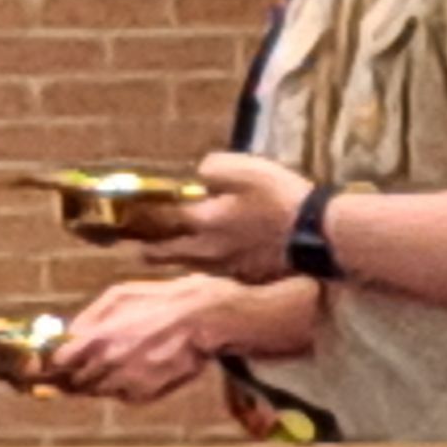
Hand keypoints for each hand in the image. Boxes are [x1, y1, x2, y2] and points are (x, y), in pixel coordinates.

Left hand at [49, 275, 226, 402]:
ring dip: (92, 379)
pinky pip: (121, 394)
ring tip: (110, 357)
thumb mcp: (115, 297)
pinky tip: (134, 363)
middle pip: (72, 383)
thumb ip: (86, 319)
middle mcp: (108, 366)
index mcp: (96, 339)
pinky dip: (119, 384)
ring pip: (96, 391)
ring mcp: (127, 384)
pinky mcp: (145, 395)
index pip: (55, 365)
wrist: (201, 319)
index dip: (43, 368)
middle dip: (67, 375)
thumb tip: (65, 335)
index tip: (35, 367)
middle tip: (69, 364)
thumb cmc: (156, 300)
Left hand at [146, 153, 310, 283]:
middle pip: (171, 254)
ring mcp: (230, 268)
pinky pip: (219, 273)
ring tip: (175, 254)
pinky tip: (215, 260)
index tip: (128, 220)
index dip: (143, 220)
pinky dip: (210, 267)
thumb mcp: (243, 169)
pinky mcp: (249, 277)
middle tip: (142, 248)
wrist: (317, 235)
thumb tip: (198, 175)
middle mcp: (210, 250)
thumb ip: (212, 169)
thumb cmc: (279, 198)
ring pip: (193, 266)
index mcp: (203, 221)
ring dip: (180, 260)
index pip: (162, 222)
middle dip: (154, 250)